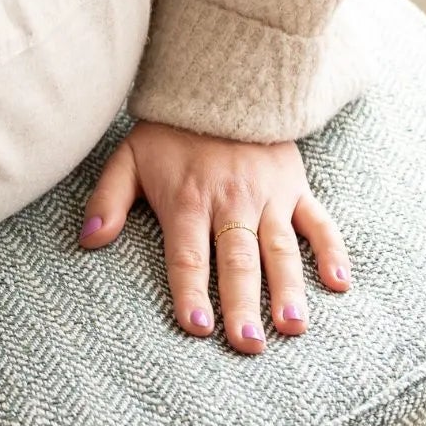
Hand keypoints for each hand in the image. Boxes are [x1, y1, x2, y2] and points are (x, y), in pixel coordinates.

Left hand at [79, 121, 350, 354]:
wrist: (225, 79)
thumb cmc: (171, 130)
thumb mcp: (128, 157)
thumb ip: (108, 200)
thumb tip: (87, 241)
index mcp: (189, 201)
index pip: (189, 257)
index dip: (191, 292)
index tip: (197, 326)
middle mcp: (232, 202)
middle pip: (238, 262)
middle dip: (243, 305)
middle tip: (248, 345)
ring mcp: (269, 196)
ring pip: (281, 249)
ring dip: (289, 290)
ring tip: (293, 327)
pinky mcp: (296, 187)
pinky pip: (318, 223)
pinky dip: (332, 252)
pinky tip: (338, 286)